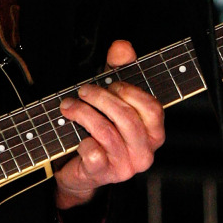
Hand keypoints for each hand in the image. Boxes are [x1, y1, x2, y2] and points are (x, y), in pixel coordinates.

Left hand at [53, 40, 165, 209]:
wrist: (79, 166)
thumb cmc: (100, 126)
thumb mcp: (110, 94)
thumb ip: (119, 69)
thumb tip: (122, 47)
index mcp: (153, 133)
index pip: (153, 109)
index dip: (130, 92)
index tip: (111, 84)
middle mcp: (145, 152)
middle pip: (127, 118)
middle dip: (100, 98)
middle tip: (83, 91)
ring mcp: (125, 167)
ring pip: (107, 132)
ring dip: (83, 113)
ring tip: (69, 106)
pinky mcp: (104, 175)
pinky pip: (94, 153)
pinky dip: (81, 141)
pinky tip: (76, 137)